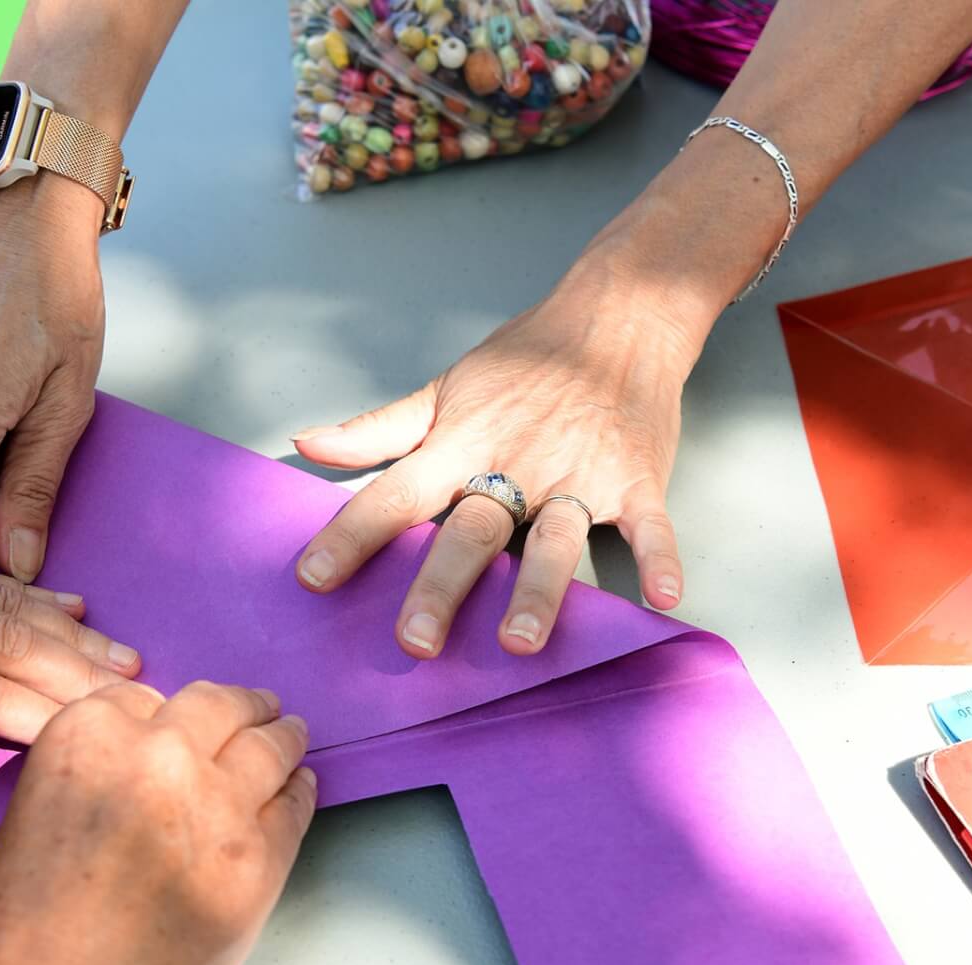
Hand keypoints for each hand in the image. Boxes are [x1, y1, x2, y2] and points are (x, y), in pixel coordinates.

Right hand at [0, 681, 315, 964]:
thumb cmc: (11, 942)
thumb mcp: (31, 820)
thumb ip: (91, 780)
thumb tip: (135, 780)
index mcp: (86, 734)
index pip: (143, 699)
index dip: (164, 716)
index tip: (178, 725)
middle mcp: (160, 755)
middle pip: (218, 708)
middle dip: (239, 708)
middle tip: (260, 709)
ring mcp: (219, 808)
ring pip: (268, 748)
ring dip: (281, 739)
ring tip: (292, 735)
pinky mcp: (260, 863)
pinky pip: (293, 808)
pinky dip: (297, 794)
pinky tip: (299, 789)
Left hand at [292, 265, 691, 658]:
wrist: (620, 314)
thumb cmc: (528, 357)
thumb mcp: (447, 387)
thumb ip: (379, 429)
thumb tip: (308, 447)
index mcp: (465, 441)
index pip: (396, 492)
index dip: (351, 536)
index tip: (313, 579)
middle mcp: (519, 462)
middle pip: (473, 531)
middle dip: (442, 585)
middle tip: (415, 642)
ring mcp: (581, 474)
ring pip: (555, 539)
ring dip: (538, 590)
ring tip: (519, 643)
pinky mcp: (636, 481)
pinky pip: (649, 526)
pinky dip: (661, 559)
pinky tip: (663, 599)